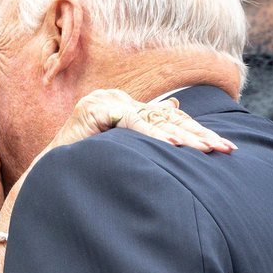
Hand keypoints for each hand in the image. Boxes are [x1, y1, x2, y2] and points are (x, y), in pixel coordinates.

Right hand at [55, 89, 235, 154]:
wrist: (45, 175)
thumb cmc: (80, 165)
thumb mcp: (119, 149)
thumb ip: (147, 128)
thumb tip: (177, 108)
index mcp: (124, 106)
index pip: (168, 119)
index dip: (197, 133)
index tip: (224, 149)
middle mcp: (117, 98)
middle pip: (166, 118)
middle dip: (199, 136)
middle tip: (226, 150)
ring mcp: (105, 101)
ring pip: (153, 120)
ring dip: (184, 137)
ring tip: (208, 150)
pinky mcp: (96, 110)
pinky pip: (131, 122)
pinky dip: (154, 135)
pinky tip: (175, 145)